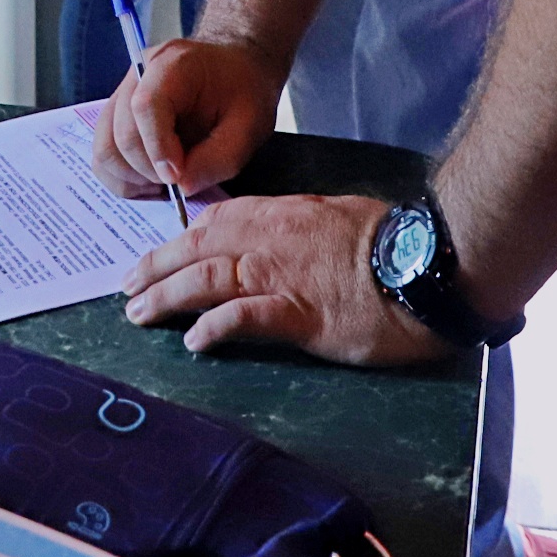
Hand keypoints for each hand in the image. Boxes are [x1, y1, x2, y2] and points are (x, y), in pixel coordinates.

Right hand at [94, 37, 280, 199]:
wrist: (233, 70)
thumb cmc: (243, 92)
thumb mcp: (249, 126)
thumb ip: (217, 159)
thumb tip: (181, 186)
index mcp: (174, 64)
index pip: (146, 106)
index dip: (158, 148)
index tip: (177, 178)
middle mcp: (139, 73)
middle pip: (121, 133)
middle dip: (149, 170)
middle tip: (180, 182)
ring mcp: (122, 93)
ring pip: (105, 149)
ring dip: (133, 178)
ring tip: (166, 182)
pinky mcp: (115, 115)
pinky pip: (105, 154)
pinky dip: (124, 177)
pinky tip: (152, 179)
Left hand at [122, 193, 449, 364]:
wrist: (428, 264)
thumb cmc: (394, 242)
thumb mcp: (341, 216)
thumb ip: (305, 225)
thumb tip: (287, 235)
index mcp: (284, 214)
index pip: (217, 220)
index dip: (181, 238)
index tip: (159, 255)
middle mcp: (273, 241)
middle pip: (198, 248)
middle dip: (157, 267)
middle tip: (128, 288)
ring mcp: (283, 276)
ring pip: (207, 279)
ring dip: (167, 296)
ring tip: (140, 314)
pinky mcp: (300, 315)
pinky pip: (244, 317)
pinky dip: (214, 327)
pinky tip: (194, 341)